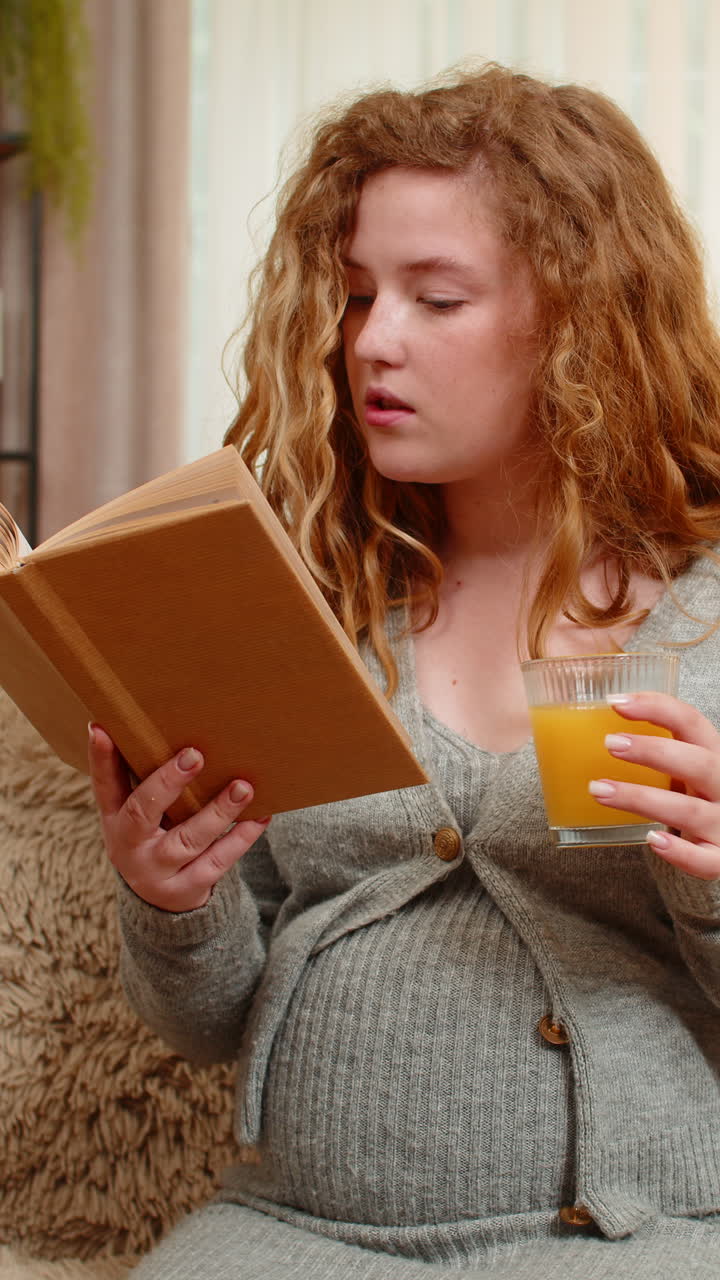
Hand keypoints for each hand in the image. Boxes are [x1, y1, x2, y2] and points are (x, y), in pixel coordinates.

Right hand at [89, 724, 270, 910]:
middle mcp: (129, 847)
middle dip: (167, 783)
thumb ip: (133, 777)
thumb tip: (122, 724)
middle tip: (195, 755)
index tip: (101, 728)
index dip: (100, 758)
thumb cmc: (152, 839)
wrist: (160, 907)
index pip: (103, 785)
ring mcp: (157, 872)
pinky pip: (218, 862)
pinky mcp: (188, 888)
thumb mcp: (133, 816)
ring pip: (189, 839)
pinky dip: (241, 838)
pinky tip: (260, 816)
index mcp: (114, 820)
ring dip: (218, 811)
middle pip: (142, 813)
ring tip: (242, 787)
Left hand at [588, 692, 719, 880]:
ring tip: (598, 790)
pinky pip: (705, 860)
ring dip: (642, 799)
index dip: (658, 708)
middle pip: (698, 763)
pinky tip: (651, 839)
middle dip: (654, 751)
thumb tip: (588, 728)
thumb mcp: (683, 770)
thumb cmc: (693, 800)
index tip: (616, 702)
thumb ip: (657, 751)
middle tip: (609, 743)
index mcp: (714, 756)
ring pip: (689, 811)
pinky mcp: (719, 858)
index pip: (692, 722)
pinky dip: (679, 852)